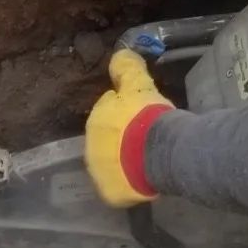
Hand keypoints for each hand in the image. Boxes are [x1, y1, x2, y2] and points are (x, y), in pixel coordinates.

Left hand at [84, 48, 174, 207]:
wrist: (156, 152)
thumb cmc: (146, 116)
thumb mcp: (139, 84)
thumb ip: (127, 67)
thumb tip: (119, 53)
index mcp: (95, 120)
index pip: (108, 112)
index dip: (126, 112)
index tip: (141, 113)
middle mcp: (90, 148)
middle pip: (108, 139)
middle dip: (122, 137)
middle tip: (145, 136)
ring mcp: (99, 174)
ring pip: (112, 164)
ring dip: (124, 160)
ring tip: (146, 157)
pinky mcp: (110, 194)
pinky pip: (120, 186)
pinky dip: (129, 183)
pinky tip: (144, 176)